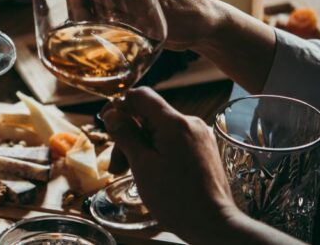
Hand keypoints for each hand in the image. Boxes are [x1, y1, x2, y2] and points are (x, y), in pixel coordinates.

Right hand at [101, 87, 238, 240]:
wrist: (212, 224)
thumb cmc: (176, 198)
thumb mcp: (142, 165)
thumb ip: (126, 134)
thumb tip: (112, 113)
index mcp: (174, 122)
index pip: (141, 96)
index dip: (119, 106)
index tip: (107, 123)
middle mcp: (190, 123)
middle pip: (149, 116)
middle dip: (128, 135)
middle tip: (117, 166)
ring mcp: (199, 136)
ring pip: (160, 131)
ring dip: (141, 147)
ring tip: (130, 173)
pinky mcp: (203, 150)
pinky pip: (174, 142)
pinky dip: (157, 152)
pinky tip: (150, 173)